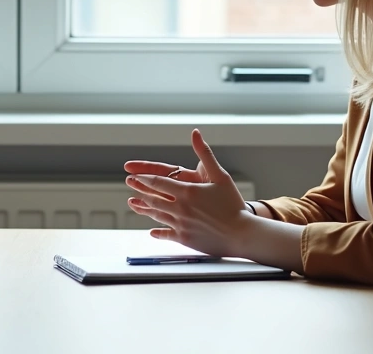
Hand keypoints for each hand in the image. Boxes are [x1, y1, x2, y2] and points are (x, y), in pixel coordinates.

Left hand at [125, 129, 251, 256]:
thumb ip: (205, 153)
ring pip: (156, 215)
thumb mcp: (220, 175)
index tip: (134, 175)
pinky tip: (152, 231)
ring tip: (133, 204)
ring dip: (143, 208)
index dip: (144, 178)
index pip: (158, 182)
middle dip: (140, 190)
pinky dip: (158, 232)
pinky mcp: (184, 239)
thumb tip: (195, 133)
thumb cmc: (233, 204)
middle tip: (130, 184)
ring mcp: (181, 224)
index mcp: (187, 191)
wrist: (242, 233)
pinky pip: (166, 234)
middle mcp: (180, 208)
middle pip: (153, 198)